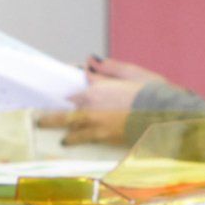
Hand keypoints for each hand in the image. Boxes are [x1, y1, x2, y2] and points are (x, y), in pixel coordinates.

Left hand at [50, 56, 170, 145]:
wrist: (167, 115)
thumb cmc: (152, 92)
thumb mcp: (132, 73)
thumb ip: (108, 68)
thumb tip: (90, 61)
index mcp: (97, 89)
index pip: (74, 86)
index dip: (65, 87)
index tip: (56, 91)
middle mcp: (93, 108)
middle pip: (65, 111)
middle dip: (50, 115)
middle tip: (37, 118)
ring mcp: (98, 125)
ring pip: (71, 128)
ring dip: (59, 129)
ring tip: (46, 129)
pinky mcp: (107, 138)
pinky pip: (85, 140)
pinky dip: (74, 140)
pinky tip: (67, 143)